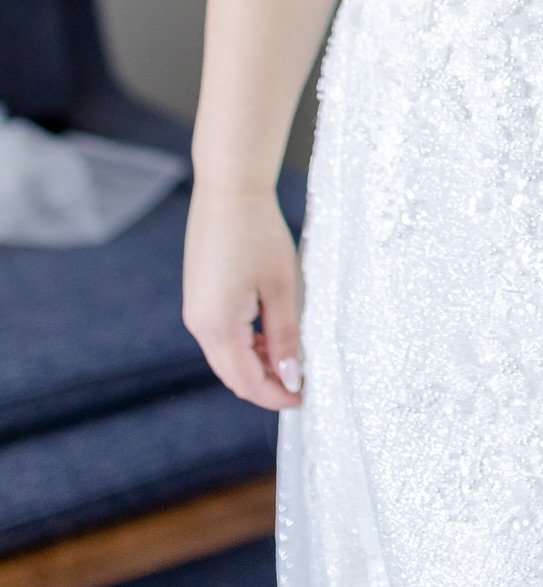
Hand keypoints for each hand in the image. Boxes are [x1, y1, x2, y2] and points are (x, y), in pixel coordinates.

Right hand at [182, 181, 304, 410]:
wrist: (229, 189)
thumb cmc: (259, 233)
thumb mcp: (281, 287)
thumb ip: (285, 336)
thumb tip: (290, 377)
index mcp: (218, 326)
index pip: (247, 382)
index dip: (276, 396)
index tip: (304, 397)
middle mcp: (199, 324)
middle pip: (232, 374)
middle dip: (266, 384)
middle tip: (300, 382)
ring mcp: (195, 310)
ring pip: (226, 356)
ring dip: (256, 363)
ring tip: (291, 356)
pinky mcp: (198, 296)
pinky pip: (220, 334)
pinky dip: (245, 343)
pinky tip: (271, 333)